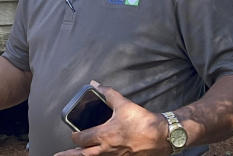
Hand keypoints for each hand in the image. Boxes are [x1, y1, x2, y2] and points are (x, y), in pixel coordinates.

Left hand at [54, 82, 171, 155]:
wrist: (162, 136)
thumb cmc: (142, 121)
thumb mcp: (123, 104)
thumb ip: (108, 93)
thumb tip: (96, 84)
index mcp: (104, 135)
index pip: (81, 139)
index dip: (74, 137)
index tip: (73, 134)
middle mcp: (107, 149)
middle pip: (83, 155)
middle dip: (70, 154)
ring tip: (76, 155)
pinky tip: (101, 154)